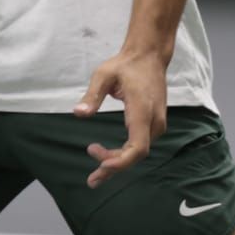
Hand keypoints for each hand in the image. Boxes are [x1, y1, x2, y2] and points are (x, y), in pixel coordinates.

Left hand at [72, 49, 168, 187]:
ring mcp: (157, 123)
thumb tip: (78, 114)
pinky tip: (108, 157)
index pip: (137, 147)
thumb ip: (92, 95)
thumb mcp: (104, 74)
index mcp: (143, 110)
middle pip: (136, 154)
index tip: (101, 165)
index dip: (121, 161)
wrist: (149, 55)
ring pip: (138, 152)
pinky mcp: (154, 123)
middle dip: (114, 167)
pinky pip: (140, 145)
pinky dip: (124, 154)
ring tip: (96, 172)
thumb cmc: (126, 64)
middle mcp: (154, 121)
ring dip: (118, 162)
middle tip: (92, 178)